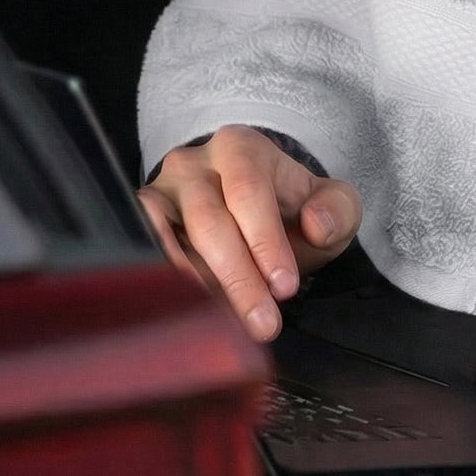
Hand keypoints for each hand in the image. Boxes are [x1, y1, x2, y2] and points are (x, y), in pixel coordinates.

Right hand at [138, 125, 362, 340]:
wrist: (256, 211)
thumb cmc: (292, 209)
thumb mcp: (331, 204)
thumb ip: (337, 210)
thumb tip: (317, 225)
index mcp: (241, 148)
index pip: (249, 192)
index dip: (266, 241)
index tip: (285, 287)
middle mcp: (193, 163)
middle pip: (209, 222)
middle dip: (238, 278)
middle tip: (264, 324)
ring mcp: (160, 192)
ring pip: (171, 240)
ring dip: (199, 290)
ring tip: (227, 328)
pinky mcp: (139, 221)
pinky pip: (143, 251)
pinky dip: (164, 284)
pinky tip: (186, 315)